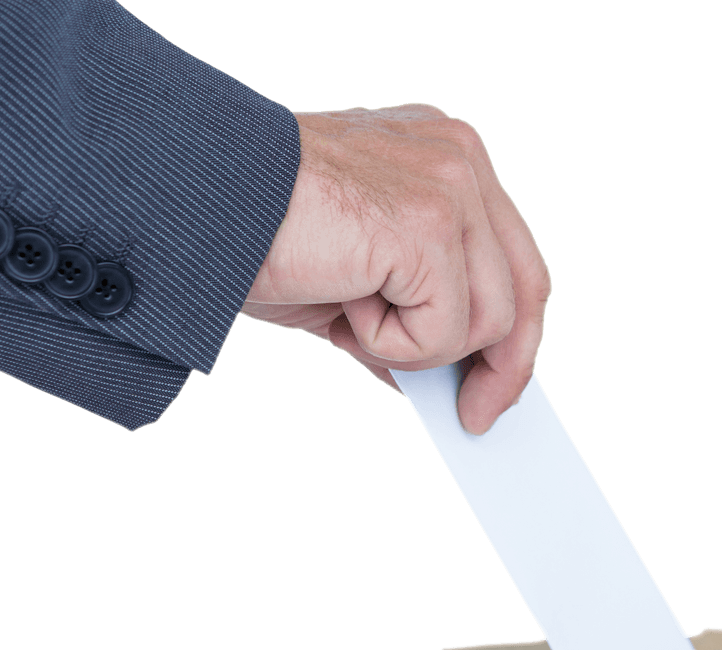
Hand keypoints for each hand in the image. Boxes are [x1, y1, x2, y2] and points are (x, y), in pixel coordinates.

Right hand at [242, 103, 551, 434]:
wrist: (195, 205)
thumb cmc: (261, 235)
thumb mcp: (354, 283)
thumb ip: (407, 315)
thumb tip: (439, 380)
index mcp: (446, 159)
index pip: (512, 258)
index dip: (514, 331)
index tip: (499, 386)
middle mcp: (459, 159)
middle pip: (527, 288)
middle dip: (505, 367)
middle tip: (475, 419)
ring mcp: (449, 187)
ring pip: (491, 320)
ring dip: (417, 348)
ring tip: (351, 314)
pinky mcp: (427, 225)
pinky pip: (446, 332)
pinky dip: (390, 345)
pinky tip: (343, 304)